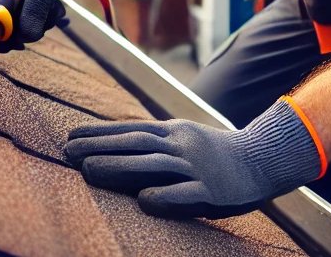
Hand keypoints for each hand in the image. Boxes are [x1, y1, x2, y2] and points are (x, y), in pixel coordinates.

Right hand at [0, 0, 88, 46]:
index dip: (13, 30)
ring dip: (36, 22)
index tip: (40, 24)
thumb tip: (28, 36)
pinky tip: (48, 5)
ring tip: (55, 2)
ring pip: (7, 31)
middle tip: (55, 10)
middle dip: (29, 25)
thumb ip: (40, 0)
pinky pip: (11, 26)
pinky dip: (33, 19)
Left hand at [64, 98, 322, 218]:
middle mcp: (182, 146)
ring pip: (153, 166)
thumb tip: (119, 148)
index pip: (131, 130)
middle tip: (67, 151)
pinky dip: (165, 196)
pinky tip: (144, 200)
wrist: (263, 159)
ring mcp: (196, 168)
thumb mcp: (186, 140)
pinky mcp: (212, 192)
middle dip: (100, 147)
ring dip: (119, 167)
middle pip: (136, 144)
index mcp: (174, 132)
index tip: (70, 136)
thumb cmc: (217, 154)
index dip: (100, 133)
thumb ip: (157, 145)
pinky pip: (186, 195)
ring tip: (89, 170)